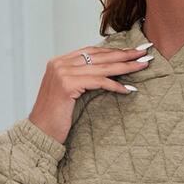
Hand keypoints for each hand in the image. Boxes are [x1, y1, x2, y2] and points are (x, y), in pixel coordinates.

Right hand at [28, 43, 153, 144]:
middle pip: (99, 56)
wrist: (39, 133)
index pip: (92, 52)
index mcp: (60, 62)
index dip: (114, 51)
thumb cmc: (55, 119)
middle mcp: (60, 63)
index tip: (132, 51)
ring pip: (101, 67)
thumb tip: (105, 77)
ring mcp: (62, 72)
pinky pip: (97, 82)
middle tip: (144, 52)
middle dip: (124, 54)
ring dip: (125, 66)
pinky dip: (114, 85)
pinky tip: (128, 89)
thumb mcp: (68, 95)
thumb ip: (81, 81)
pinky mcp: (67, 85)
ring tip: (142, 65)